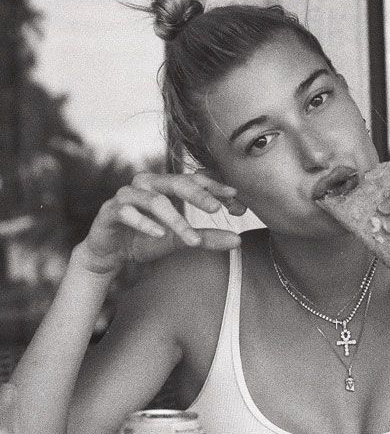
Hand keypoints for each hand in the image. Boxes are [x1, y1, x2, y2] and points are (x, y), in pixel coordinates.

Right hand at [77, 171, 243, 273]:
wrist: (108, 253)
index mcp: (165, 187)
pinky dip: (144, 223)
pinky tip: (158, 235)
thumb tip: (237, 240)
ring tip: (193, 239)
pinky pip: (127, 212)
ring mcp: (127, 195)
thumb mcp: (178, 241)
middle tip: (217, 208)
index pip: (193, 180)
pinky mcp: (110, 211)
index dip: (214, 186)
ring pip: (154, 200)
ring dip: (175, 220)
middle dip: (198, 195)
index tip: (235, 197)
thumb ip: (205, 238)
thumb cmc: (145, 240)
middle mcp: (147, 184)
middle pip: (175, 182)